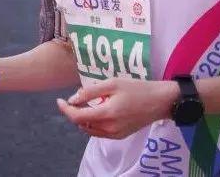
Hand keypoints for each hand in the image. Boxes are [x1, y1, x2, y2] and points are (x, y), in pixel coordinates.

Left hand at [56, 78, 178, 139]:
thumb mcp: (112, 83)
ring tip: (84, 104)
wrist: (160, 101)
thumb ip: (90, 92)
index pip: (77, 116)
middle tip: (72, 99)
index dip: (65, 109)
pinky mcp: (120, 135)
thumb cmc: (137, 88)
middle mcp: (109, 128)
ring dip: (82, 118)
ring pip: (89, 129)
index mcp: (107, 114)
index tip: (59, 100)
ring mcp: (115, 134)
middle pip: (81, 124)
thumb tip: (73, 99)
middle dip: (73, 112)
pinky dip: (92, 123)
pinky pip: (99, 132)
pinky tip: (95, 112)